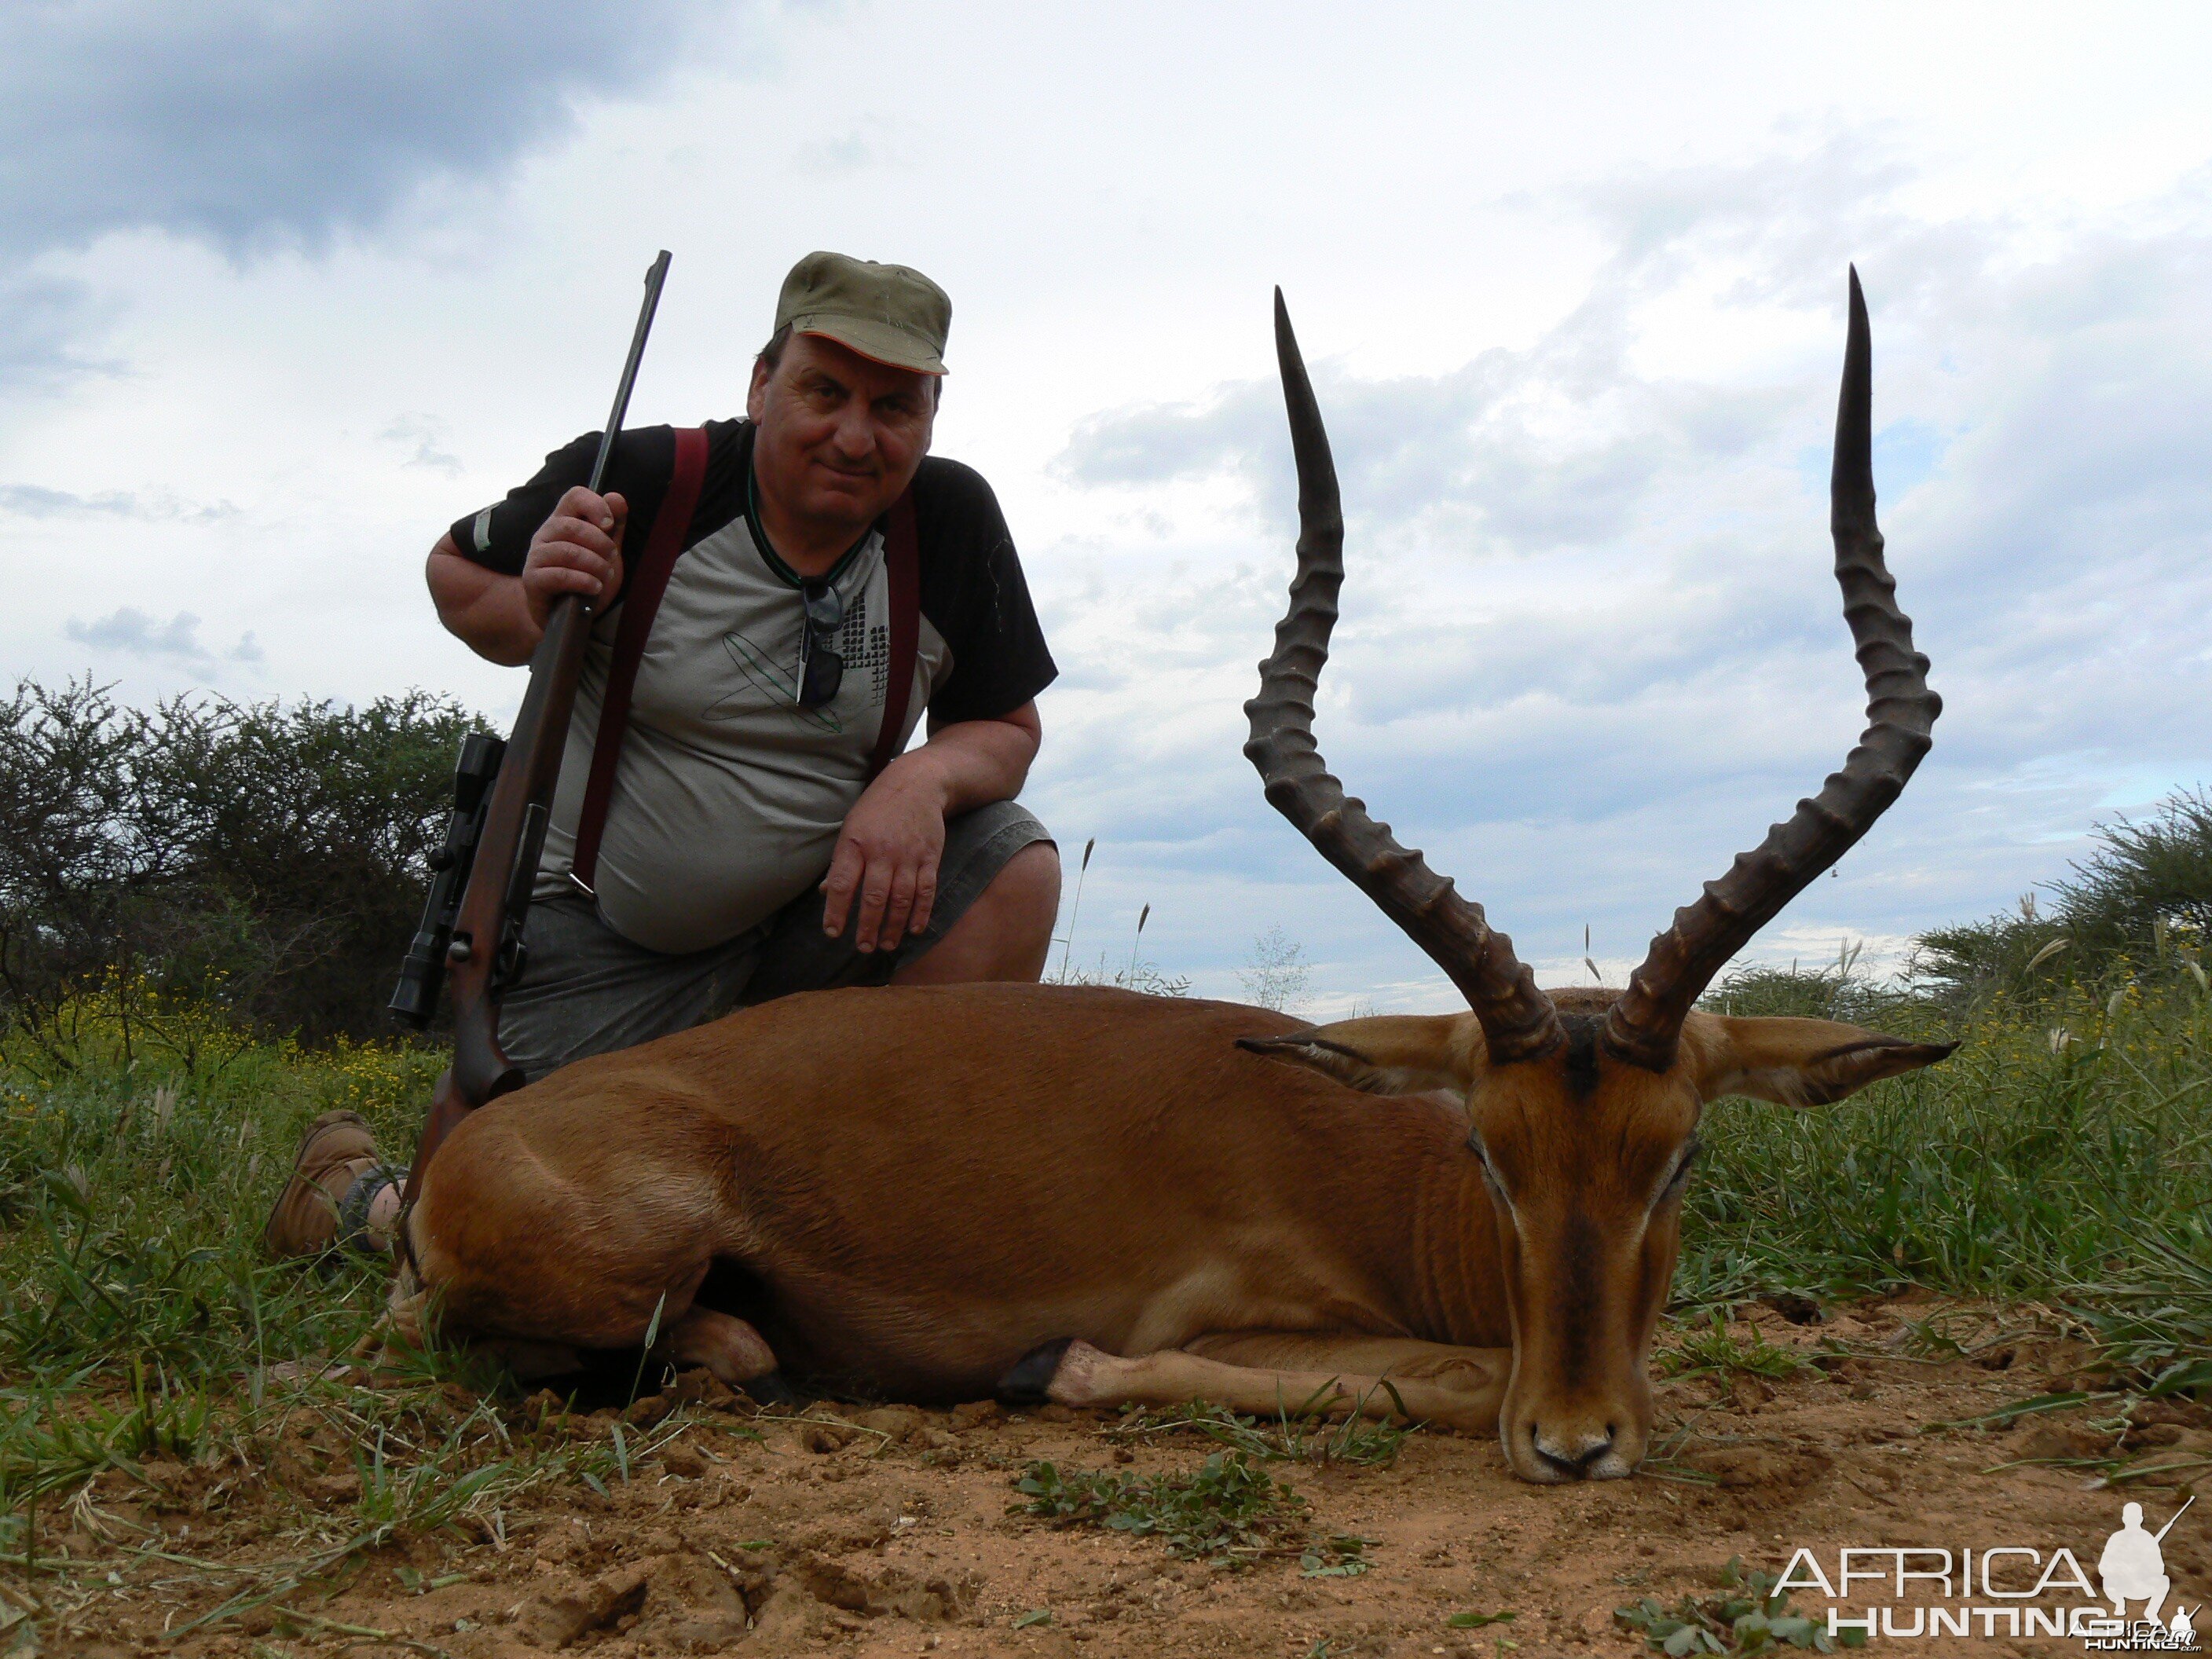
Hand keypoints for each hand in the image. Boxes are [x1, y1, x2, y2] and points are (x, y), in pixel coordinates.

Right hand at [521, 486, 626, 635]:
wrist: (566, 616)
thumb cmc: (585, 579)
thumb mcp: (606, 553)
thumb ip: (614, 527)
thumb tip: (617, 498)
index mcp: (563, 521)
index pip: (574, 496)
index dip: (595, 505)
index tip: (610, 525)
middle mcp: (545, 534)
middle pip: (571, 525)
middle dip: (599, 542)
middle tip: (612, 557)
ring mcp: (536, 556)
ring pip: (566, 551)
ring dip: (594, 564)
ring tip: (605, 575)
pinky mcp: (533, 580)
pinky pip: (559, 575)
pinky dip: (583, 581)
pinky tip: (594, 587)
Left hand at [820, 757, 949, 952]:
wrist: (918, 784)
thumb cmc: (877, 808)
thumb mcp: (851, 827)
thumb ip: (841, 862)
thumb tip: (827, 893)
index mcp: (855, 844)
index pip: (842, 884)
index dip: (836, 912)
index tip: (833, 933)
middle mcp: (881, 851)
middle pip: (873, 897)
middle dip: (867, 927)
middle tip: (863, 948)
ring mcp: (908, 856)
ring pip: (901, 899)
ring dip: (893, 926)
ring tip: (886, 945)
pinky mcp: (930, 858)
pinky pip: (925, 891)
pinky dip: (921, 913)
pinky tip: (914, 930)